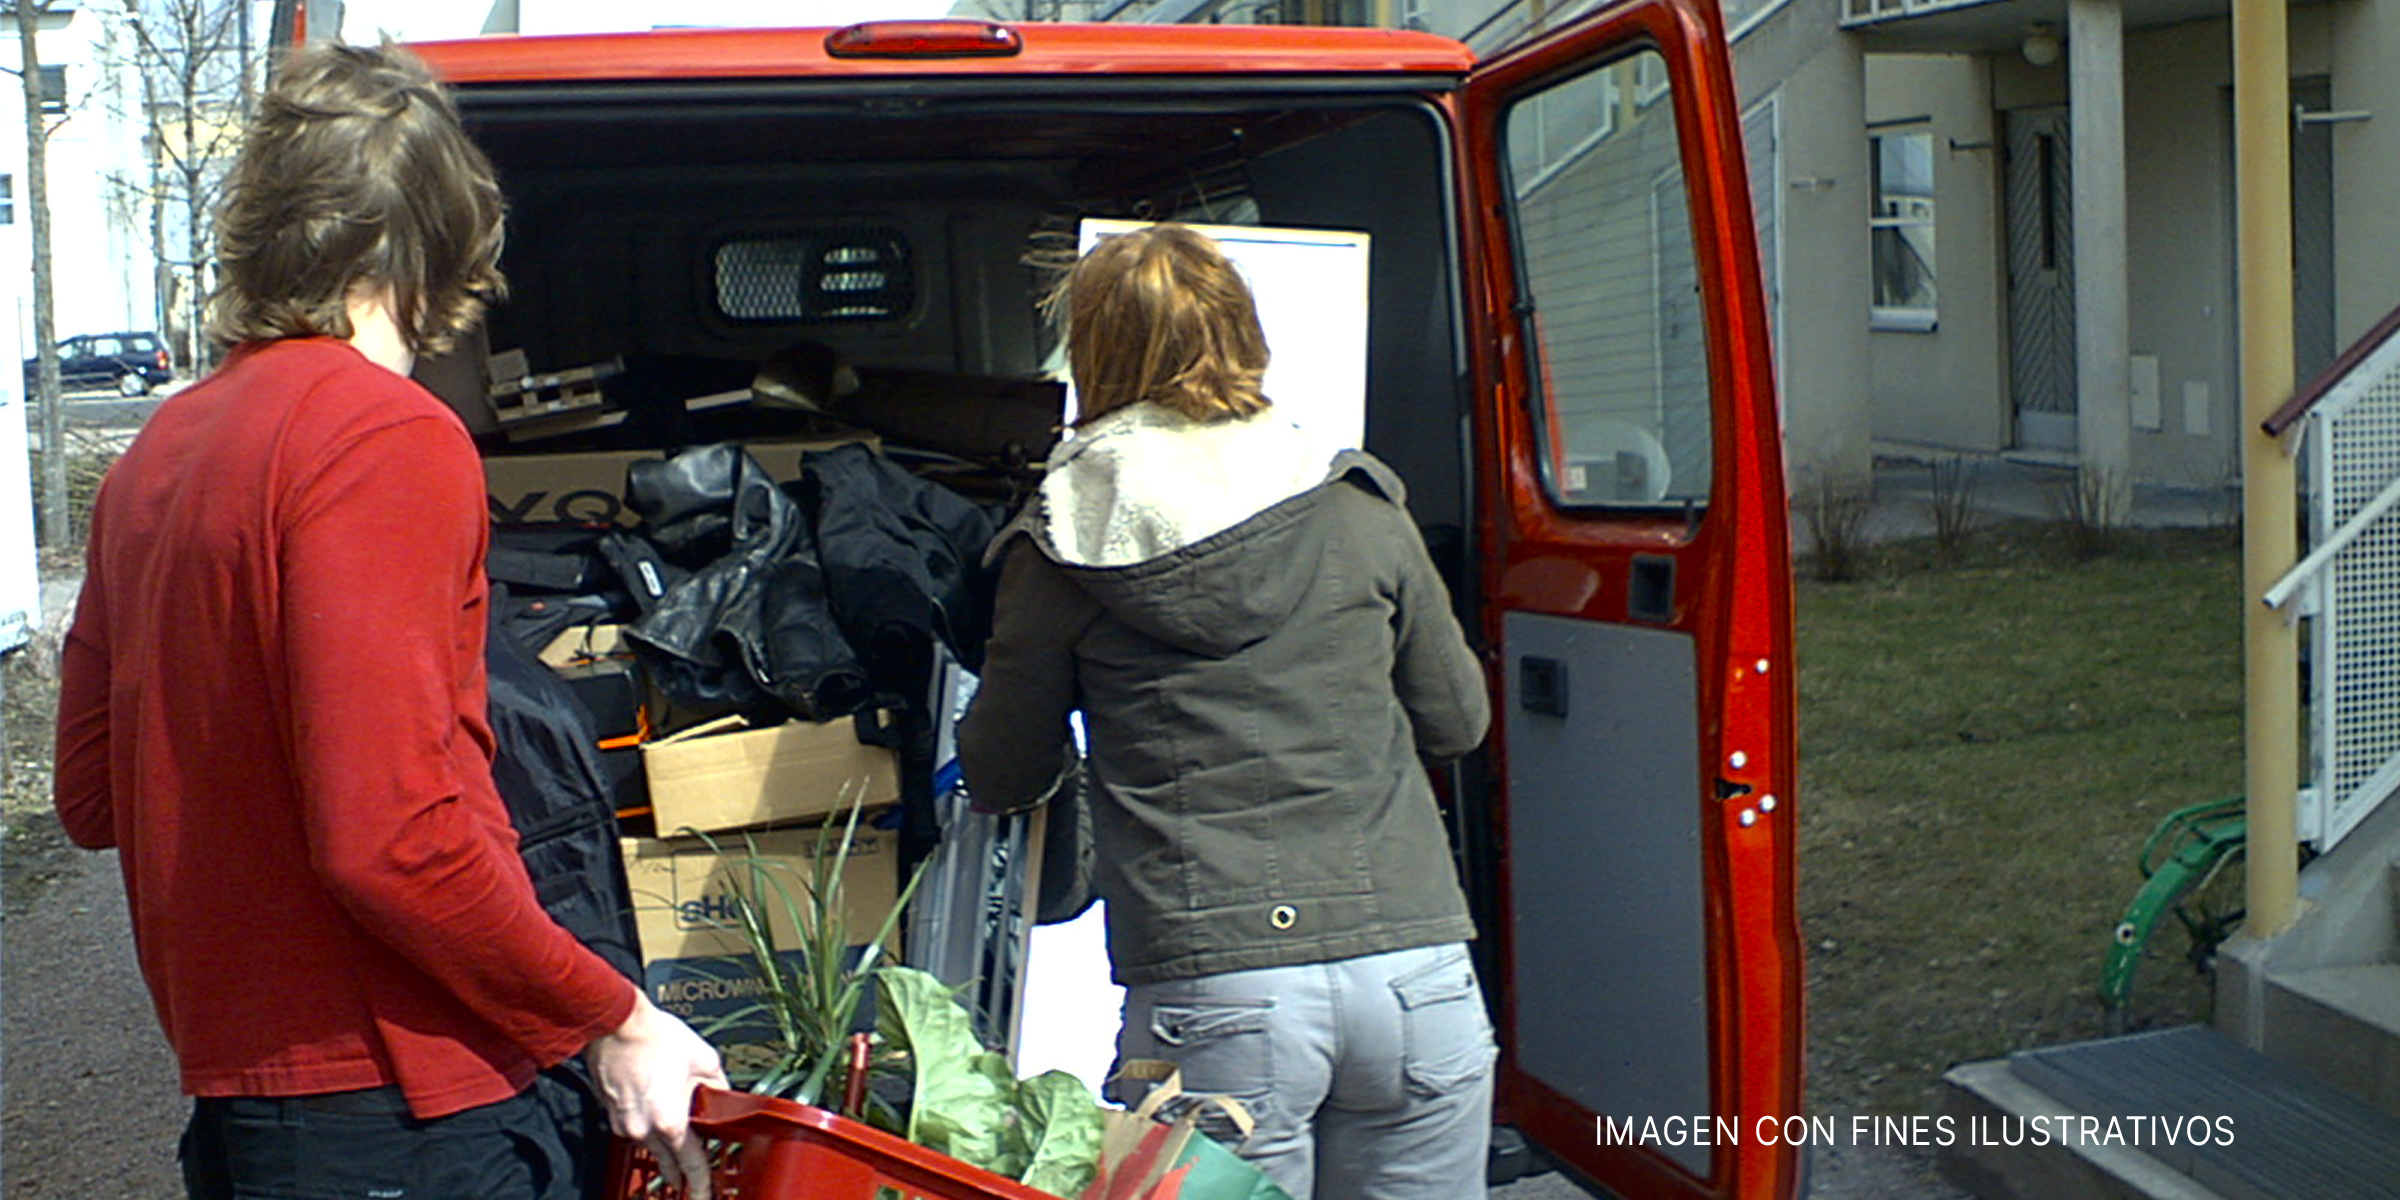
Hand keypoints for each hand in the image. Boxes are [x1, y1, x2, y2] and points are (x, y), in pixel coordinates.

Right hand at [586, 991, 729, 1198]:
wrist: (617, 1022)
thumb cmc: (657, 1037)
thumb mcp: (704, 1060)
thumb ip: (718, 1086)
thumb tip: (722, 1096)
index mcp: (669, 1121)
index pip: (690, 1163)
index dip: (700, 1182)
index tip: (704, 1194)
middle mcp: (642, 1129)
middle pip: (667, 1161)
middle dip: (679, 1174)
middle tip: (689, 1185)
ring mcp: (622, 1122)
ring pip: (649, 1143)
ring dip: (663, 1144)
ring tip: (678, 1138)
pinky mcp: (609, 1111)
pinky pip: (633, 1127)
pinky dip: (646, 1126)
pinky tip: (655, 1111)